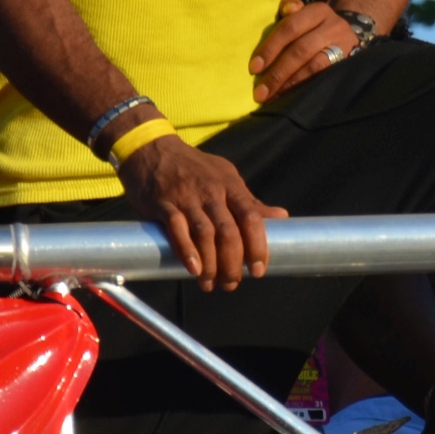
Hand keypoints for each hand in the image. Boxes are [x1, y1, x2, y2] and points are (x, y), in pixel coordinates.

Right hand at [117, 134, 289, 290]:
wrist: (152, 149)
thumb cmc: (195, 168)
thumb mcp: (226, 178)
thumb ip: (251, 201)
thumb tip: (282, 217)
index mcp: (231, 186)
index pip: (252, 217)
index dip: (258, 245)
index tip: (259, 270)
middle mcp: (212, 192)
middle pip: (229, 231)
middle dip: (233, 262)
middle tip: (232, 284)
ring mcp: (187, 197)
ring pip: (205, 234)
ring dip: (211, 264)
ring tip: (211, 284)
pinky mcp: (163, 203)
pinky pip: (177, 228)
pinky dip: (187, 250)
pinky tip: (194, 269)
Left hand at [250, 0, 361, 100]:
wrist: (347, 34)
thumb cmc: (314, 25)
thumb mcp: (303, 13)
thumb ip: (290, 7)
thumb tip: (286, 9)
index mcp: (317, 11)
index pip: (290, 27)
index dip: (271, 47)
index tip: (254, 68)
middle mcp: (333, 26)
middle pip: (301, 49)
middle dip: (278, 72)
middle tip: (260, 91)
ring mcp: (343, 46)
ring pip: (315, 66)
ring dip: (291, 83)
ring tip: (273, 97)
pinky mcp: (347, 63)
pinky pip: (324, 76)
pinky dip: (306, 87)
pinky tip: (291, 97)